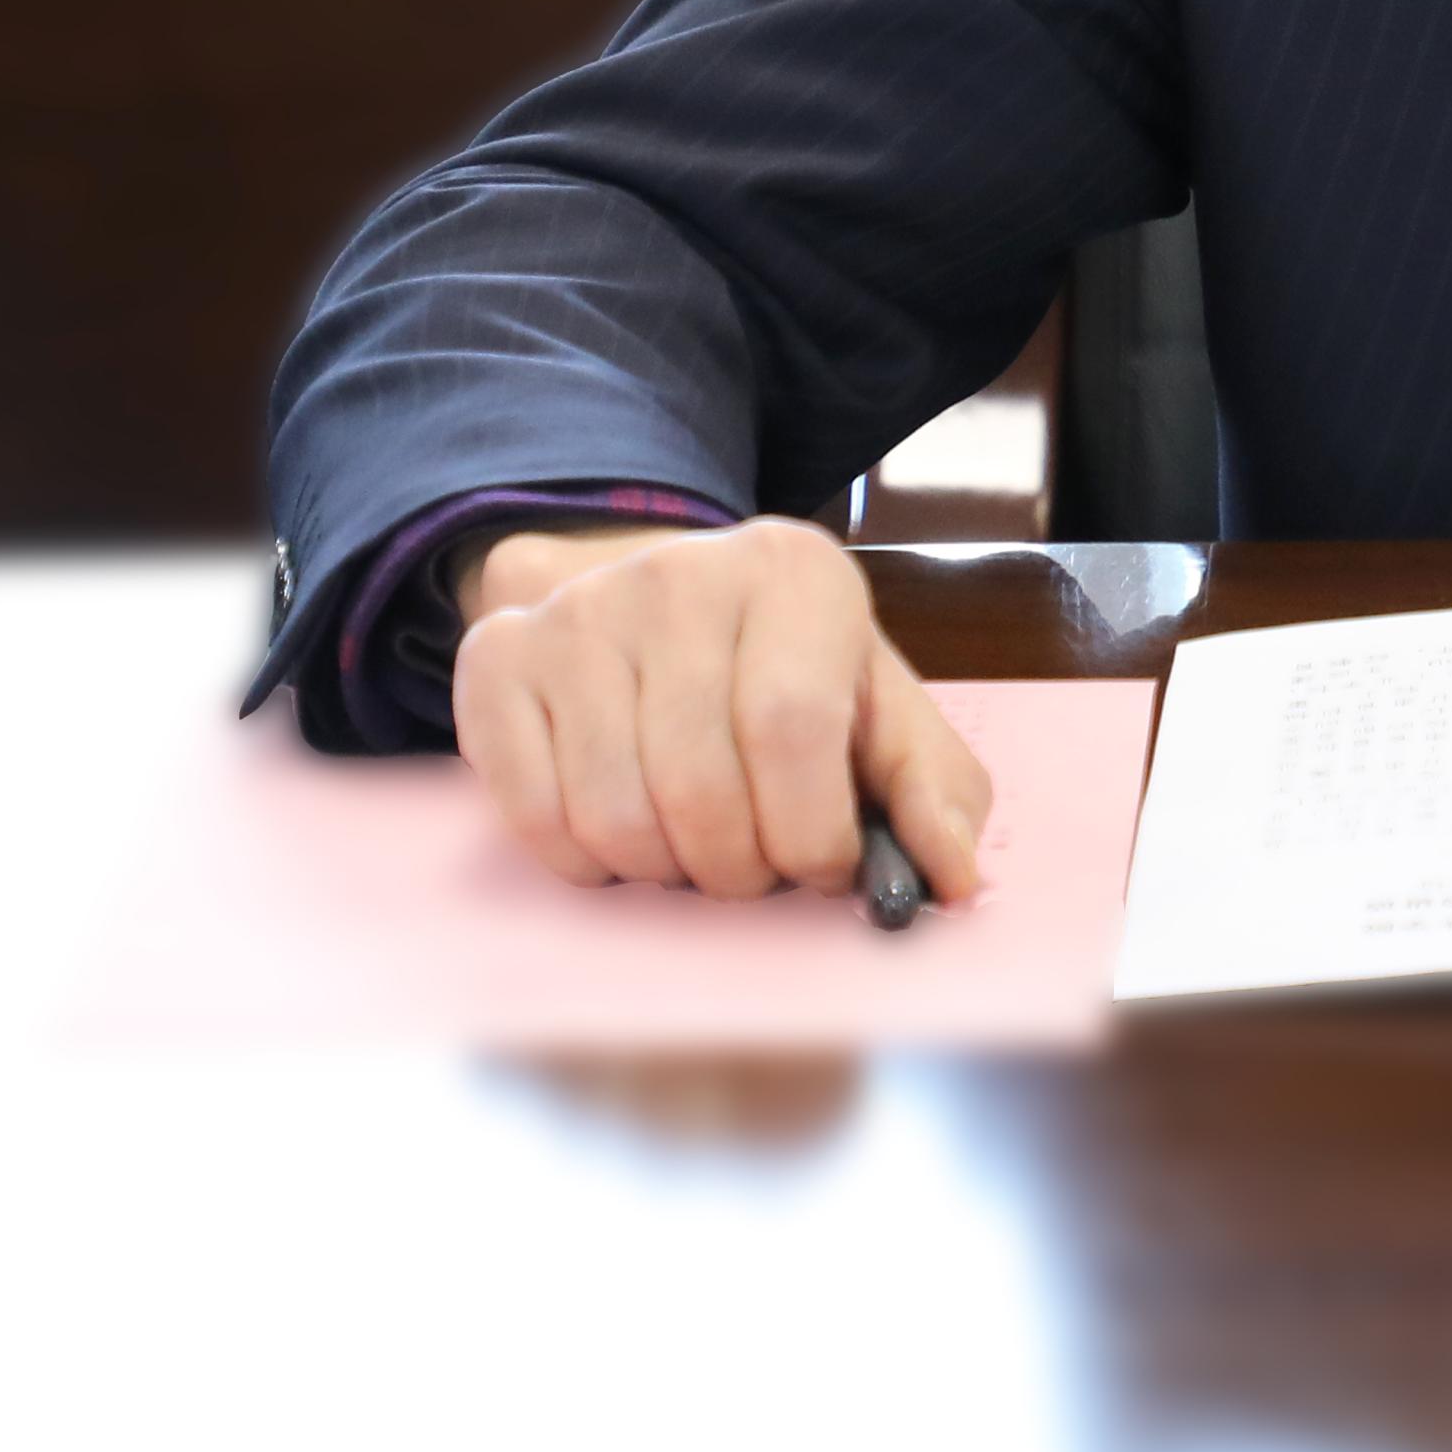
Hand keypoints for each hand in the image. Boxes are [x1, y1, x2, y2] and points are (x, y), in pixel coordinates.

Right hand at [447, 517, 993, 901]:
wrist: (649, 595)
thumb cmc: (784, 671)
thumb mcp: (876, 708)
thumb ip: (931, 790)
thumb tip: (954, 878)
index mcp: (794, 574)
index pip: (793, 731)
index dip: (809, 834)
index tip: (821, 866)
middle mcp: (678, 575)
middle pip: (700, 788)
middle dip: (738, 870)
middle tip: (755, 867)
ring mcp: (578, 613)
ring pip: (616, 817)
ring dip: (664, 871)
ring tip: (695, 842)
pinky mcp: (498, 659)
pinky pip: (537, 819)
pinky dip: (588, 864)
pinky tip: (626, 828)